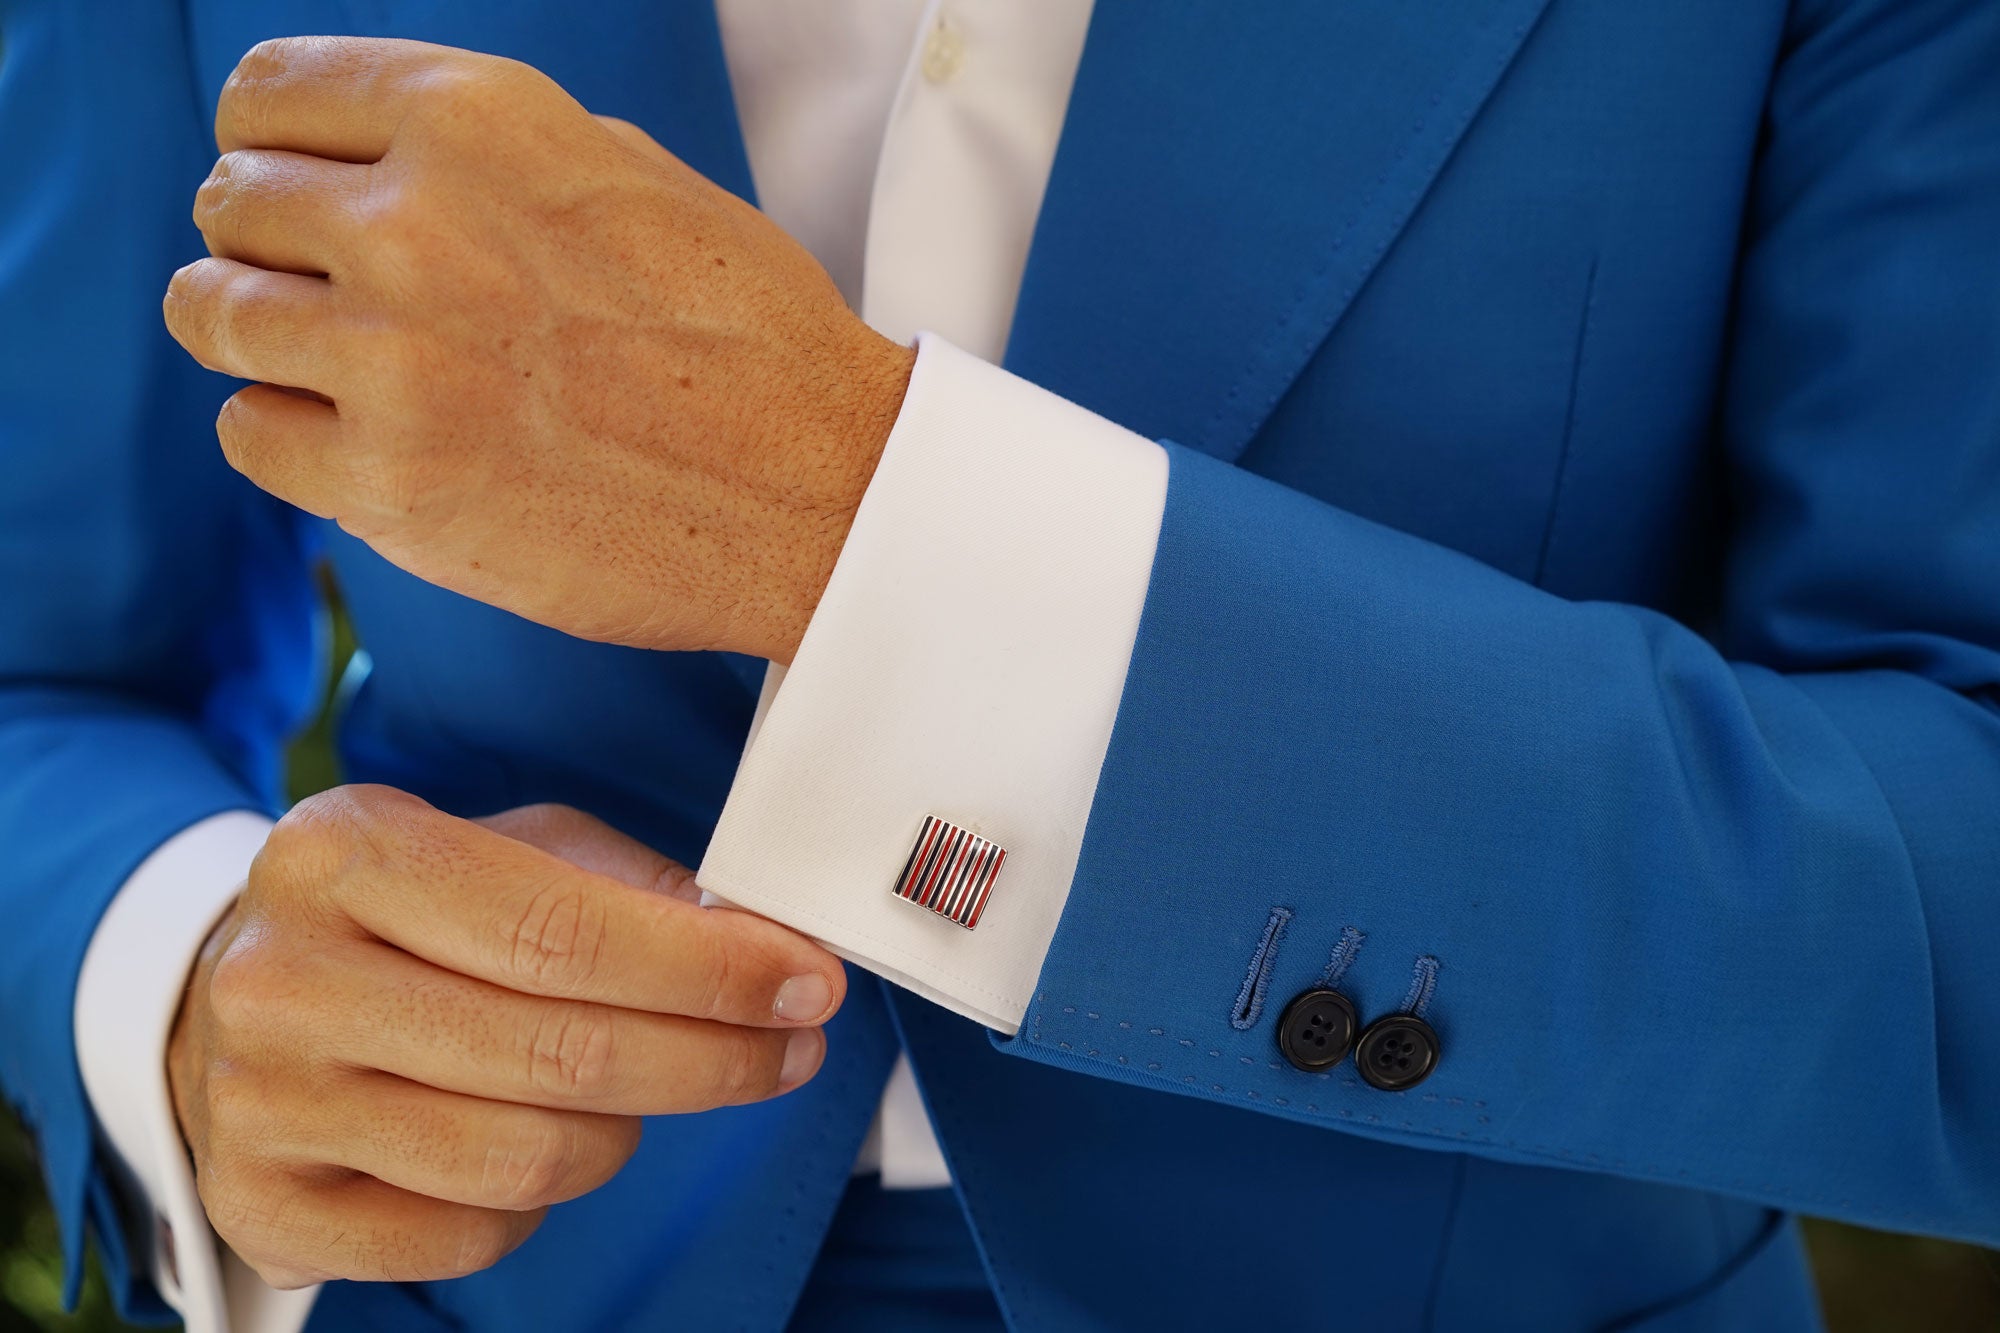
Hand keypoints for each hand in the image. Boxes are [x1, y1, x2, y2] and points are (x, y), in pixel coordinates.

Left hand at [162, 37, 914, 663]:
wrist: (822, 492)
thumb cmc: (749, 338)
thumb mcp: (632, 177)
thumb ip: (492, 156)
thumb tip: (379, 163)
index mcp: (480, 122)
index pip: (270, 95)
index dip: (272, 145)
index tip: (295, 193)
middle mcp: (417, 221)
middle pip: (232, 202)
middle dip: (271, 246)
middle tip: (341, 298)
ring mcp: (394, 355)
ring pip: (211, 312)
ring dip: (264, 340)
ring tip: (348, 372)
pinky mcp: (389, 481)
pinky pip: (249, 431)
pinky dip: (291, 437)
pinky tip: (368, 443)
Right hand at [166, 787, 846, 1286]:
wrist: (238, 1000)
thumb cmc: (411, 915)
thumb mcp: (509, 848)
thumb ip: (630, 888)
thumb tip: (766, 948)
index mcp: (343, 850)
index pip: (559, 929)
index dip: (706, 969)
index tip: (806, 982)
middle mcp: (284, 976)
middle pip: (558, 1053)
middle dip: (712, 1057)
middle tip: (792, 1048)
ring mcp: (262, 1100)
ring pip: (525, 1157)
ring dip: (626, 1131)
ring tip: (648, 1088)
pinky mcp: (264, 1206)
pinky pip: (466, 1235)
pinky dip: (535, 1201)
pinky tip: (542, 1140)